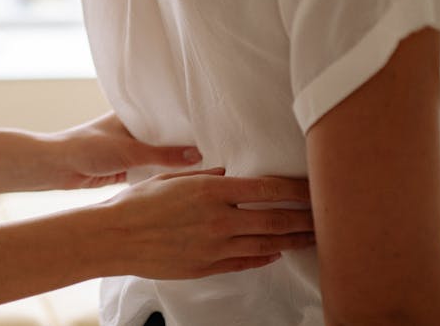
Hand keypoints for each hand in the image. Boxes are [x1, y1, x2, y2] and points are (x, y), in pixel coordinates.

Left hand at [43, 112, 202, 188]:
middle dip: (185, 145)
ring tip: (207, 167)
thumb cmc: (87, 148)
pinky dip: (162, 174)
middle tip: (217, 152)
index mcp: (132, 114)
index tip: (214, 129)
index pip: (167, 115)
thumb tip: (198, 155)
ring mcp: (129, 149)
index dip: (188, 122)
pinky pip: (150, 169)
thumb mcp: (129, 150)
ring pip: (159, 155)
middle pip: (166, 137)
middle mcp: (133, 129)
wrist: (57, 167)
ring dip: (174, 162)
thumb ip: (163, 154)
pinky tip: (183, 182)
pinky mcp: (125, 168)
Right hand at [98, 168, 315, 278]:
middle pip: (276, 220)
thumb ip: (204, 175)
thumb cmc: (136, 205)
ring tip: (312, 237)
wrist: (113, 238)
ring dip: (293, 240)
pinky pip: (246, 262)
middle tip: (325, 216)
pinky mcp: (208, 266)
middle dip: (304, 218)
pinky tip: (277, 253)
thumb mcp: (170, 179)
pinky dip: (266, 257)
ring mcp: (215, 246)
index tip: (314, 189)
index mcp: (210, 191)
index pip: (268, 190)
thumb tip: (227, 173)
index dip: (296, 190)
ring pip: (267, 244)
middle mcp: (219, 219)